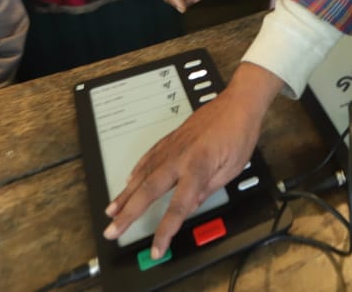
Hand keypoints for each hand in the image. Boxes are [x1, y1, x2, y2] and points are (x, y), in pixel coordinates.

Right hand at [103, 63, 283, 257]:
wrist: (238, 103)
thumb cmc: (240, 134)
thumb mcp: (232, 169)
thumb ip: (208, 189)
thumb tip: (190, 206)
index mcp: (198, 168)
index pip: (178, 207)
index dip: (165, 231)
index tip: (157, 249)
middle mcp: (179, 157)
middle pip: (148, 190)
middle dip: (128, 214)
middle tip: (112, 231)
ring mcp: (172, 147)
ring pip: (142, 174)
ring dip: (125, 194)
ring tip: (111, 211)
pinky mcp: (171, 138)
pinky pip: (149, 157)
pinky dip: (136, 170)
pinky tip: (128, 181)